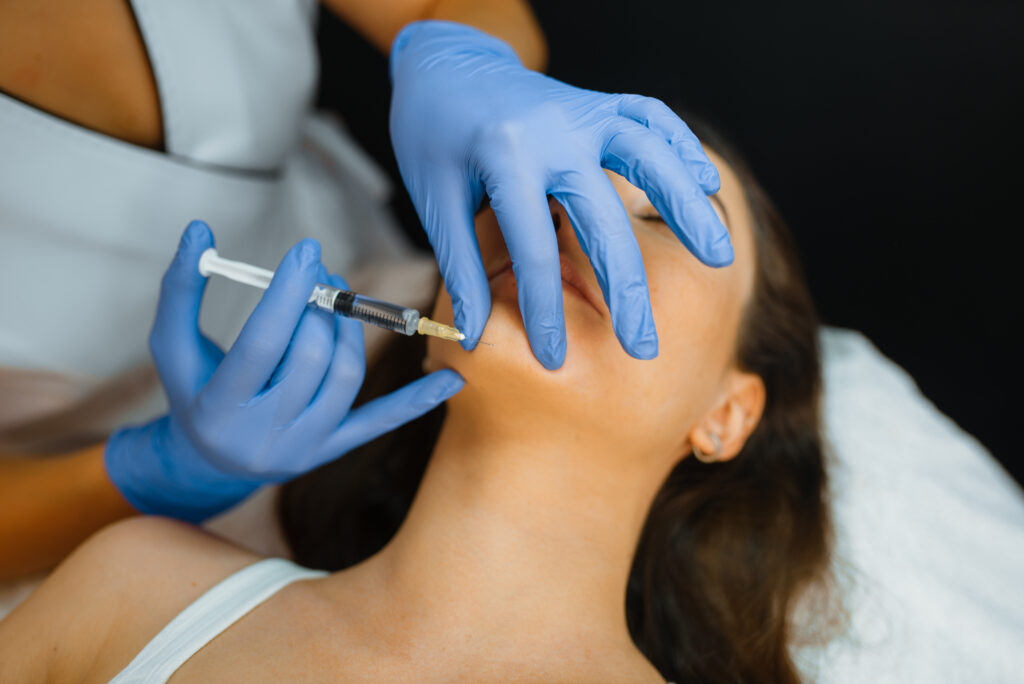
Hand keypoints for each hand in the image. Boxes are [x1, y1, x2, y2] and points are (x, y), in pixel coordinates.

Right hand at [105, 221, 463, 521]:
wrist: (208, 459)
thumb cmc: (191, 388)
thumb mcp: (172, 344)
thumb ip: (181, 289)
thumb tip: (199, 230)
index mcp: (219, 407)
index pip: (262, 343)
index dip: (288, 294)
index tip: (308, 251)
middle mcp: (263, 435)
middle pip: (309, 358)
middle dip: (321, 308)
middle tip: (323, 275)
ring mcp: (302, 448)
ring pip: (343, 380)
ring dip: (349, 331)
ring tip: (336, 302)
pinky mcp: (331, 452)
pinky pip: (378, 423)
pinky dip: (415, 401)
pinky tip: (452, 379)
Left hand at [389, 21, 731, 369]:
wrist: (443, 65)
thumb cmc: (432, 138)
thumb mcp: (435, 199)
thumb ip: (460, 265)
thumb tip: (473, 335)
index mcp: (503, 156)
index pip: (534, 249)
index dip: (543, 311)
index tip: (554, 360)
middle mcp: (552, 130)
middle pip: (603, 218)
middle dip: (625, 290)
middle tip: (644, 346)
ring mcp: (582, 110)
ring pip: (648, 156)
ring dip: (685, 208)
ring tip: (718, 257)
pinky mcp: (598, 101)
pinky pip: (650, 117)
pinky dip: (681, 147)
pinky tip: (706, 183)